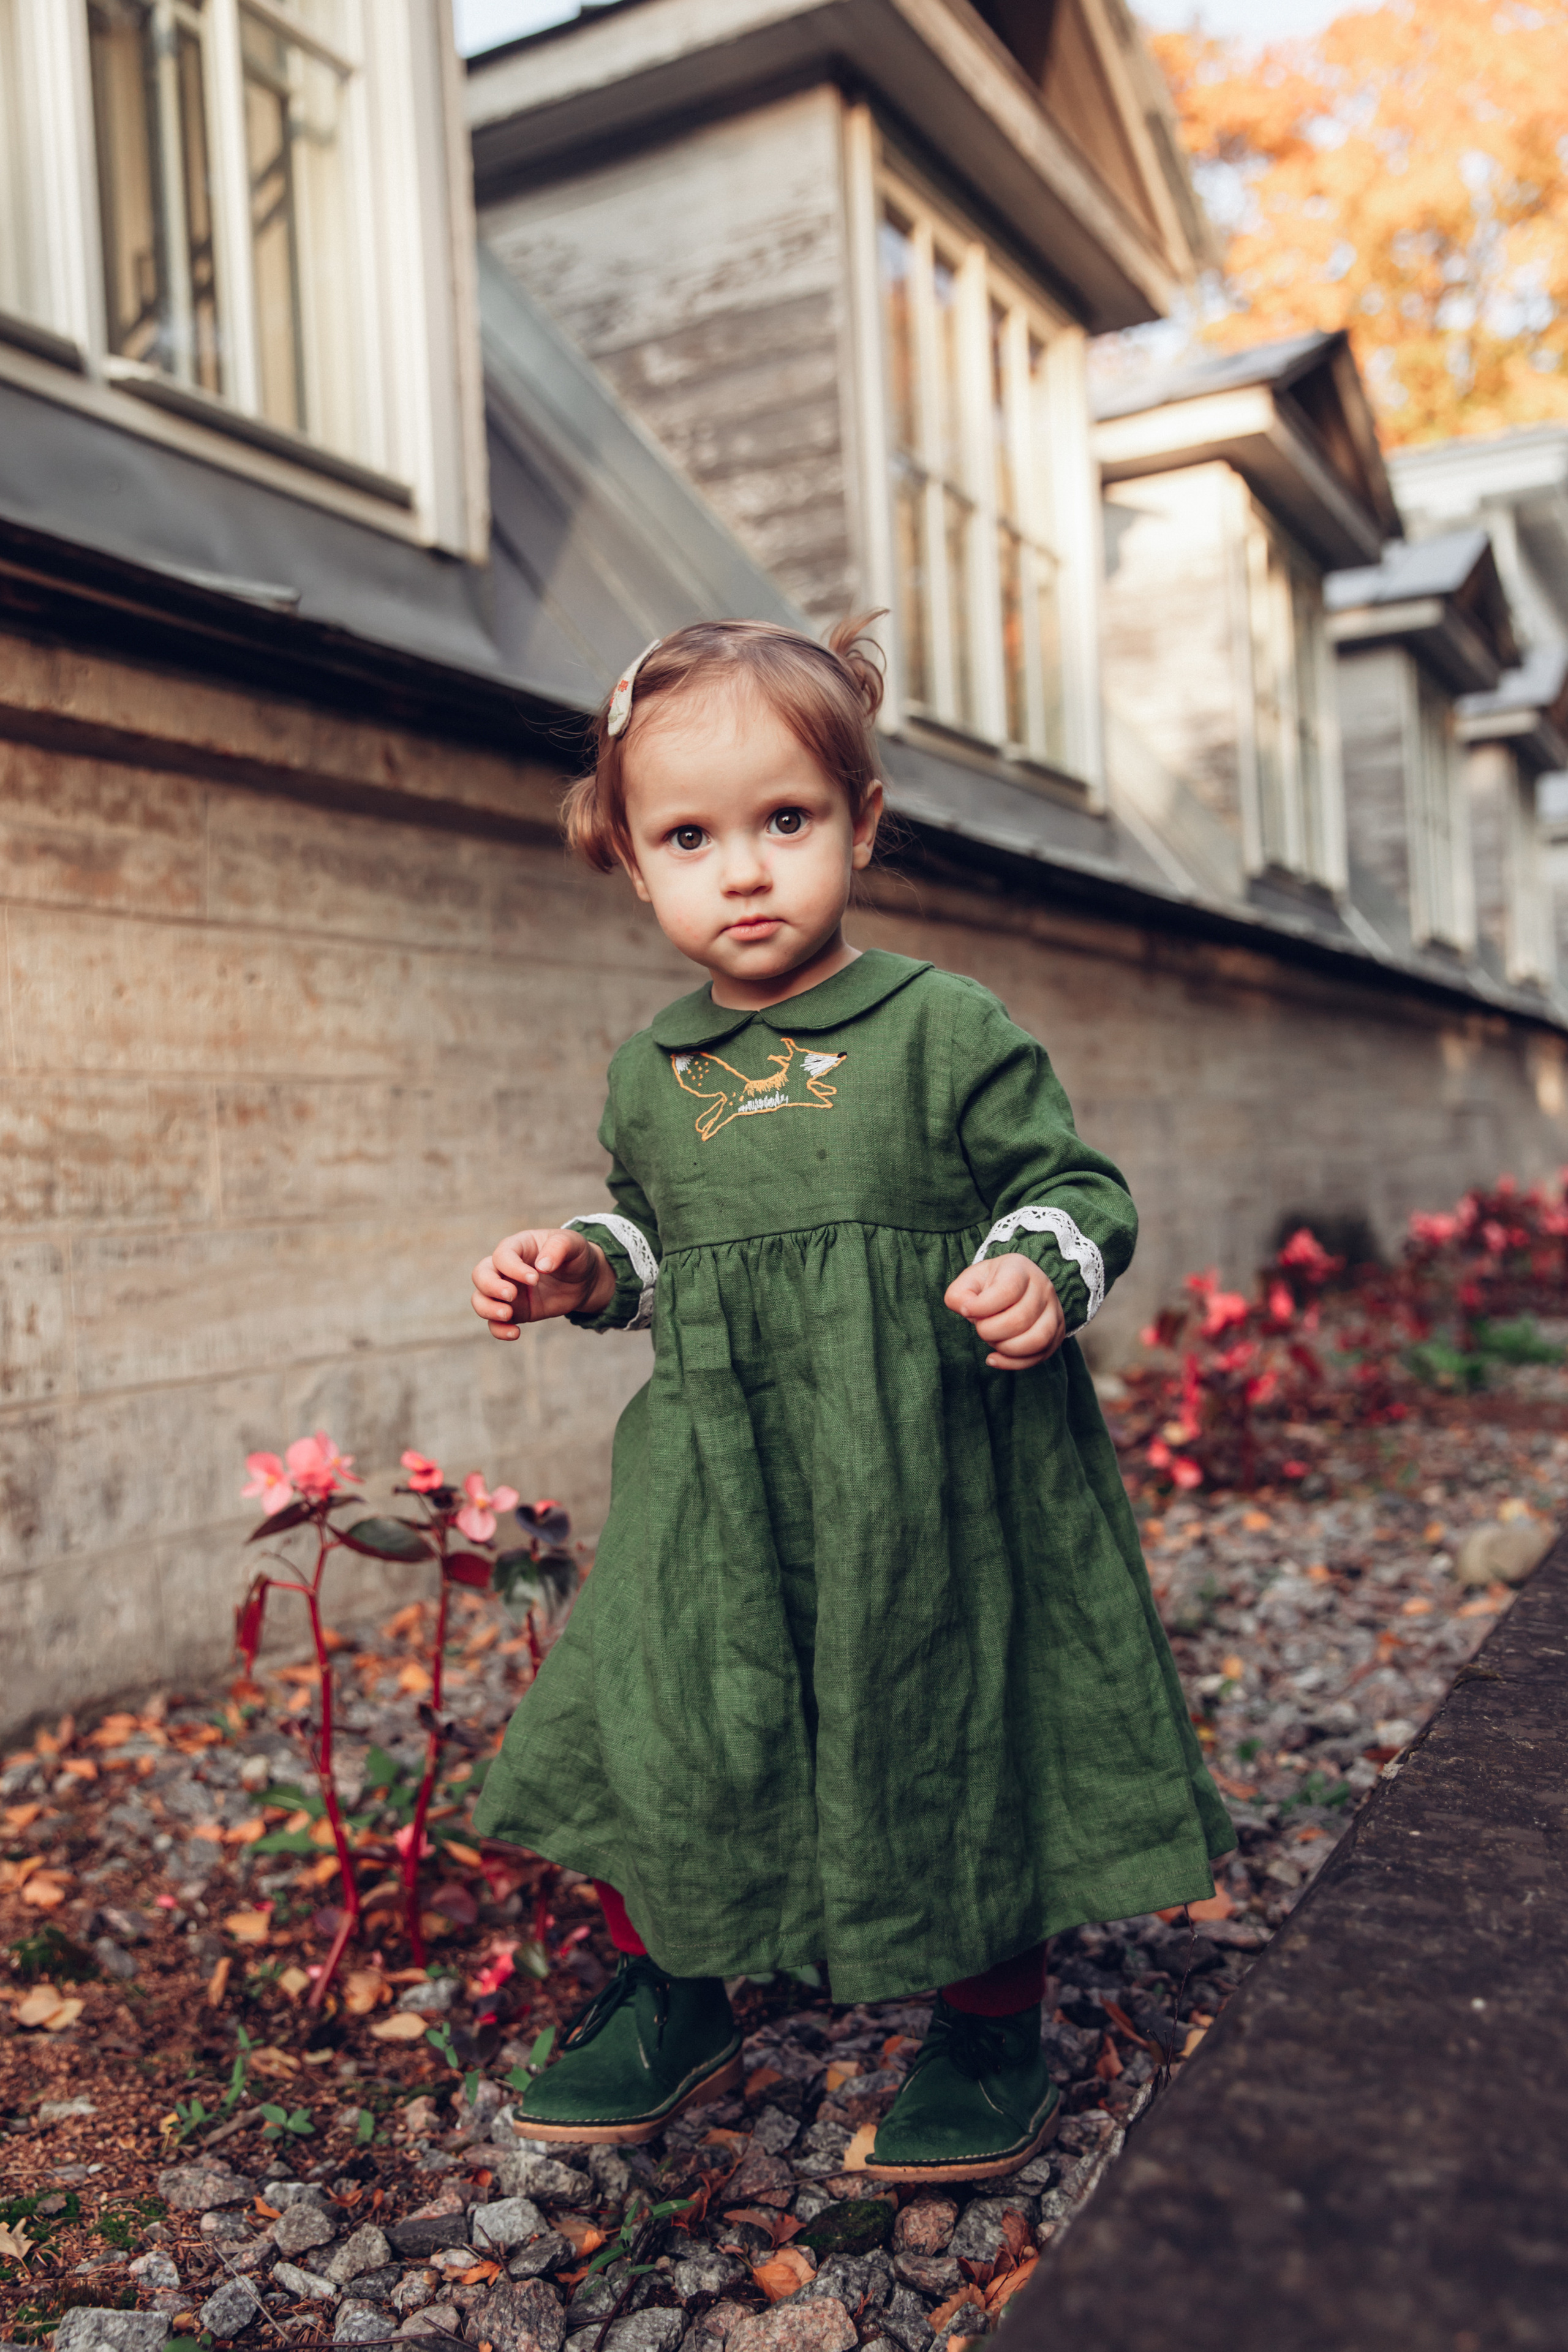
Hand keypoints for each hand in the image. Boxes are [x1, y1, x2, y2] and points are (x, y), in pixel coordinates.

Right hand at [472, 1228, 614, 1338]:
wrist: (585, 1280)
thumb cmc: (575, 1256)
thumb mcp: (574, 1244)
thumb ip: (559, 1247)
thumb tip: (542, 1266)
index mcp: (517, 1246)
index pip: (502, 1255)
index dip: (512, 1268)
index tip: (535, 1278)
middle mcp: (506, 1268)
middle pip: (480, 1274)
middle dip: (490, 1286)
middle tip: (512, 1295)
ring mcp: (507, 1291)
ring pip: (480, 1299)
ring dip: (487, 1309)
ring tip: (508, 1315)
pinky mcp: (514, 1311)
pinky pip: (495, 1322)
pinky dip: (499, 1330)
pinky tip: (516, 1333)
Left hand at [945, 1251, 1066, 1371]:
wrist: (1018, 1286)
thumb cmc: (990, 1285)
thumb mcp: (969, 1281)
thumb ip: (959, 1295)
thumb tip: (966, 1310)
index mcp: (1019, 1269)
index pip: (1008, 1290)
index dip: (983, 1306)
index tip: (966, 1311)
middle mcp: (1042, 1288)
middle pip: (1020, 1319)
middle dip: (990, 1331)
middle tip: (980, 1327)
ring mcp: (1053, 1311)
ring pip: (1037, 1340)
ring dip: (1006, 1348)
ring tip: (992, 1342)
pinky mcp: (1057, 1332)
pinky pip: (1040, 1355)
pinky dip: (1014, 1363)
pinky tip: (994, 1359)